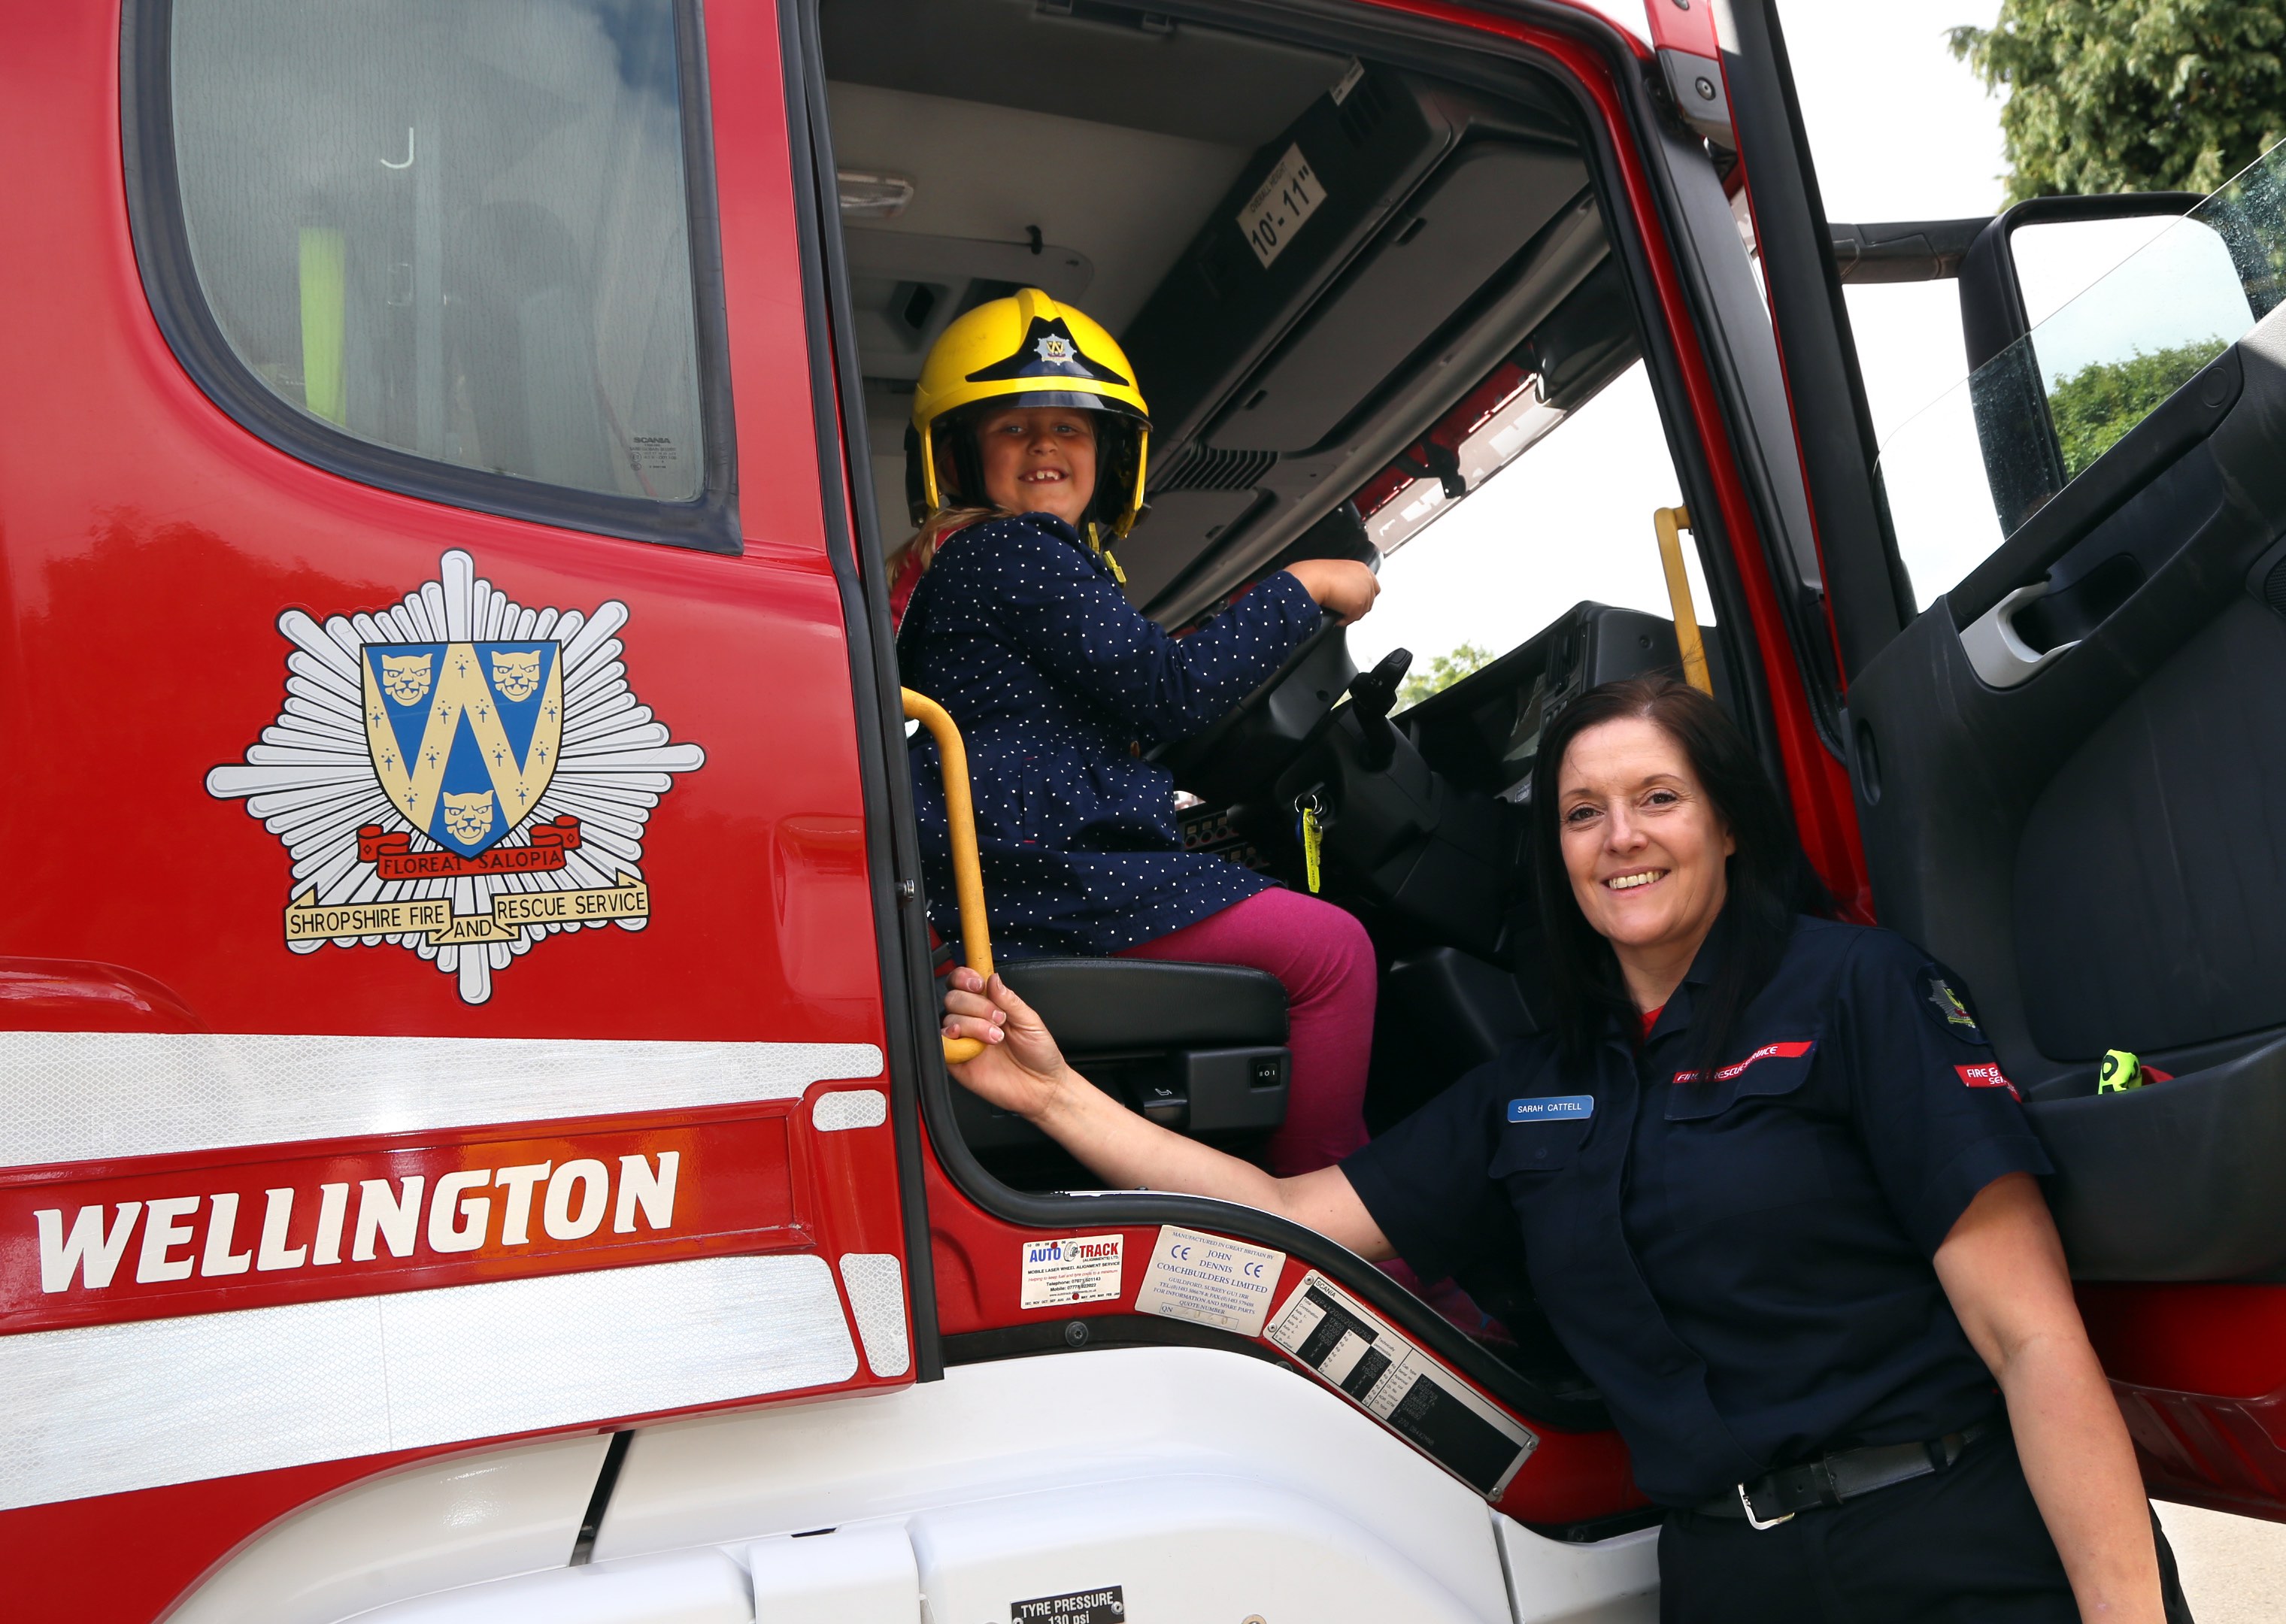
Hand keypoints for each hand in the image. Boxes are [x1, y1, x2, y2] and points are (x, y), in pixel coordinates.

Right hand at [942, 968, 1075, 1120]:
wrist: (1042, 1088)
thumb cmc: (1039, 1054)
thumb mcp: (1030, 1021)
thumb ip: (1010, 1000)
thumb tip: (993, 978)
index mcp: (990, 1005)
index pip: (964, 982)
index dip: (965, 978)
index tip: (978, 984)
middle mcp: (973, 1021)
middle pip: (953, 997)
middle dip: (976, 1005)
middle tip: (999, 1019)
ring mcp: (964, 1040)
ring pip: (948, 1019)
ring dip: (972, 1024)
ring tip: (995, 1038)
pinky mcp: (957, 1061)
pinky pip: (942, 1046)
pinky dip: (951, 1041)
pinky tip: (971, 1045)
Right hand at [1284, 559, 1380, 622]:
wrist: (1313, 579)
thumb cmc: (1317, 574)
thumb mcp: (1337, 571)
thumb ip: (1347, 580)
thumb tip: (1346, 591)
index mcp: (1362, 569)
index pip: (1373, 586)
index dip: (1364, 595)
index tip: (1355, 600)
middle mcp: (1367, 580)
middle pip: (1369, 600)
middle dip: (1358, 606)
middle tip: (1344, 609)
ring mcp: (1364, 593)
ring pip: (1362, 611)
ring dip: (1350, 614)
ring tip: (1338, 612)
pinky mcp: (1358, 605)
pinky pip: (1352, 618)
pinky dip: (1343, 620)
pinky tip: (1335, 616)